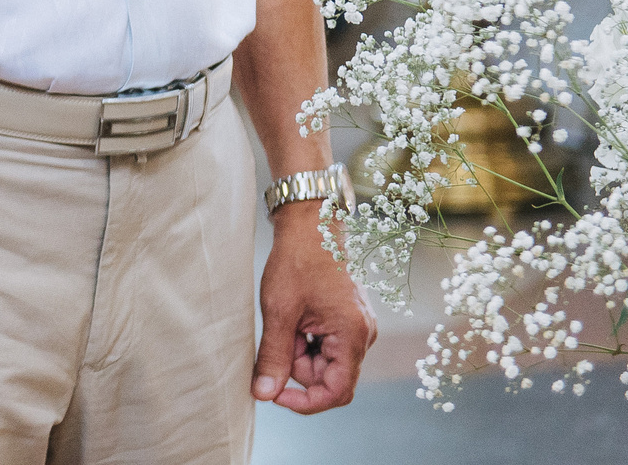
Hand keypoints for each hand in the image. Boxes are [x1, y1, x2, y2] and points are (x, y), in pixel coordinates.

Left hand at [254, 207, 375, 411]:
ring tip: (284, 319)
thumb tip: (264, 394)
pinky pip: (326, 347)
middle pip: (329, 378)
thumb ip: (274, 355)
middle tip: (277, 334)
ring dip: (298, 352)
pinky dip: (304, 341)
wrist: (311, 225)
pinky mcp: (347, 323)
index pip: (337, 391)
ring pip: (324, 363)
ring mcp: (357, 330)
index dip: (304, 401)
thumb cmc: (297, 261)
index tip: (274, 394)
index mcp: (352, 335)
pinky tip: (293, 317)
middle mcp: (363, 337)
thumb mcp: (279, 310)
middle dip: (297, 367)